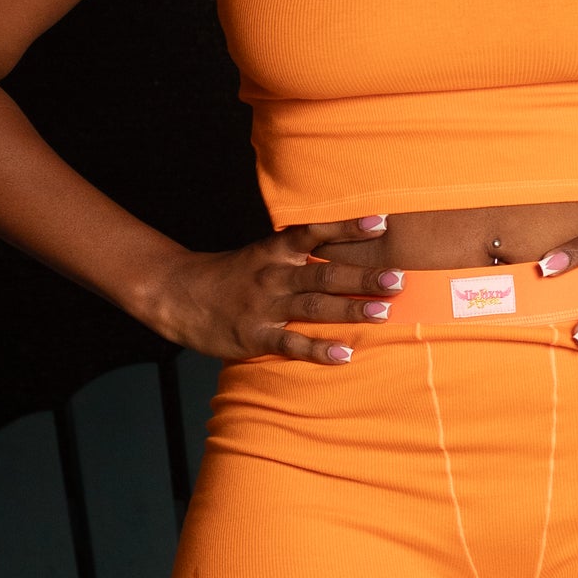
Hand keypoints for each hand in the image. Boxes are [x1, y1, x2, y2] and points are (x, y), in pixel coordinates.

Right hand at [140, 218, 399, 365]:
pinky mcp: (254, 335)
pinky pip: (291, 343)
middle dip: (363, 276)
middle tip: (398, 278)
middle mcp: (273, 274)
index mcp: (275, 250)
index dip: (349, 228)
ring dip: (351, 309)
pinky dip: (319, 349)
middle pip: (325, 273)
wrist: (179, 294)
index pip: (316, 233)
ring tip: (384, 312)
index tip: (382, 223)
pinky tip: (344, 354)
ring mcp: (264, 306)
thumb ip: (297, 253)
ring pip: (314, 306)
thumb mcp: (262, 254)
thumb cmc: (230, 275)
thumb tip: (344, 249)